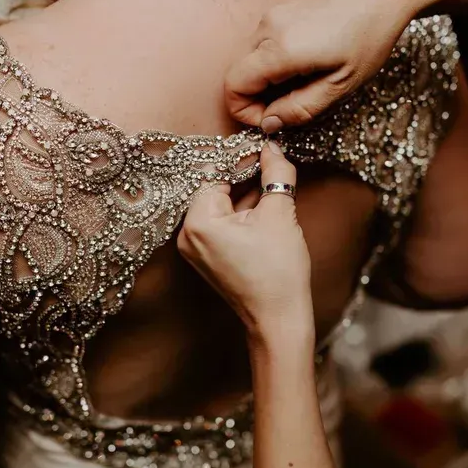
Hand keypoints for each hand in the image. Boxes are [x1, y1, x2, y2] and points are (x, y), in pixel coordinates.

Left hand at [178, 143, 312, 338]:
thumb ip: (276, 174)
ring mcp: (195, 250)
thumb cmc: (278, 272)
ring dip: (245, 196)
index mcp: (197, 222)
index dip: (241, 159)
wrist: (279, 319)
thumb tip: (273, 148)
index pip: (215, 174)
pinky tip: (265, 208)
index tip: (263, 148)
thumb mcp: (280, 214)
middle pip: (216, 190)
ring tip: (272, 185)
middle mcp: (187, 236)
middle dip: (244, 177)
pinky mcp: (208, 259)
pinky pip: (222, 226)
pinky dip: (241, 216)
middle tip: (270, 163)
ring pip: (221, 208)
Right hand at [225, 0, 415, 131]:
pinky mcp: (280, 11)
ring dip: (266, 82)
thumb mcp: (340, 85)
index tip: (272, 121)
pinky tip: (304, 66)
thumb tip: (269, 123)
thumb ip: (300, 108)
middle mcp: (268, 28)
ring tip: (302, 85)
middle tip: (290, 107)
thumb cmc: (369, 36)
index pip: (233, 87)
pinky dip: (273, 64)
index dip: (245, 112)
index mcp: (280, 49)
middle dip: (256, 99)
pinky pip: (261, 45)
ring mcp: (272, 16)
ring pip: (249, 61)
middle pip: (238, 74)